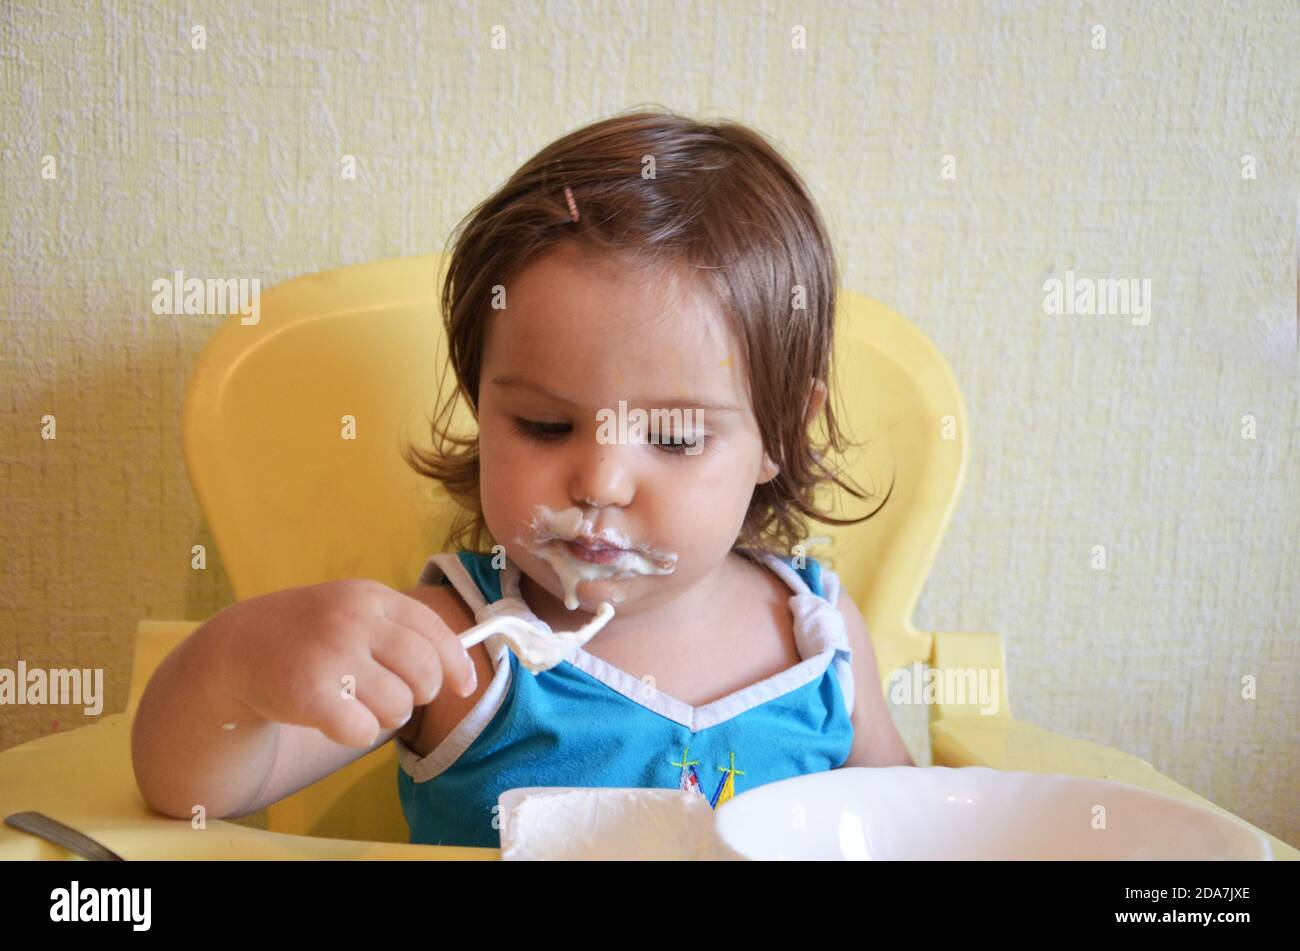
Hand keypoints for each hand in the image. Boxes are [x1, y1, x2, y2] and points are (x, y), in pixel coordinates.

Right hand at [214, 579, 475, 747]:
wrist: (238, 647)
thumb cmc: (311, 634)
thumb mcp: (354, 610)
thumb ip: (400, 629)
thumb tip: (461, 669)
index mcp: (371, 597)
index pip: (434, 631)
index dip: (456, 664)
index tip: (464, 687)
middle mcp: (354, 620)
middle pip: (423, 672)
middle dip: (420, 693)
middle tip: (398, 697)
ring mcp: (331, 655)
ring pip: (398, 706)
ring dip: (387, 716)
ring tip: (361, 705)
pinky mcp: (310, 694)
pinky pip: (364, 730)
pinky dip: (358, 733)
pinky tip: (337, 719)